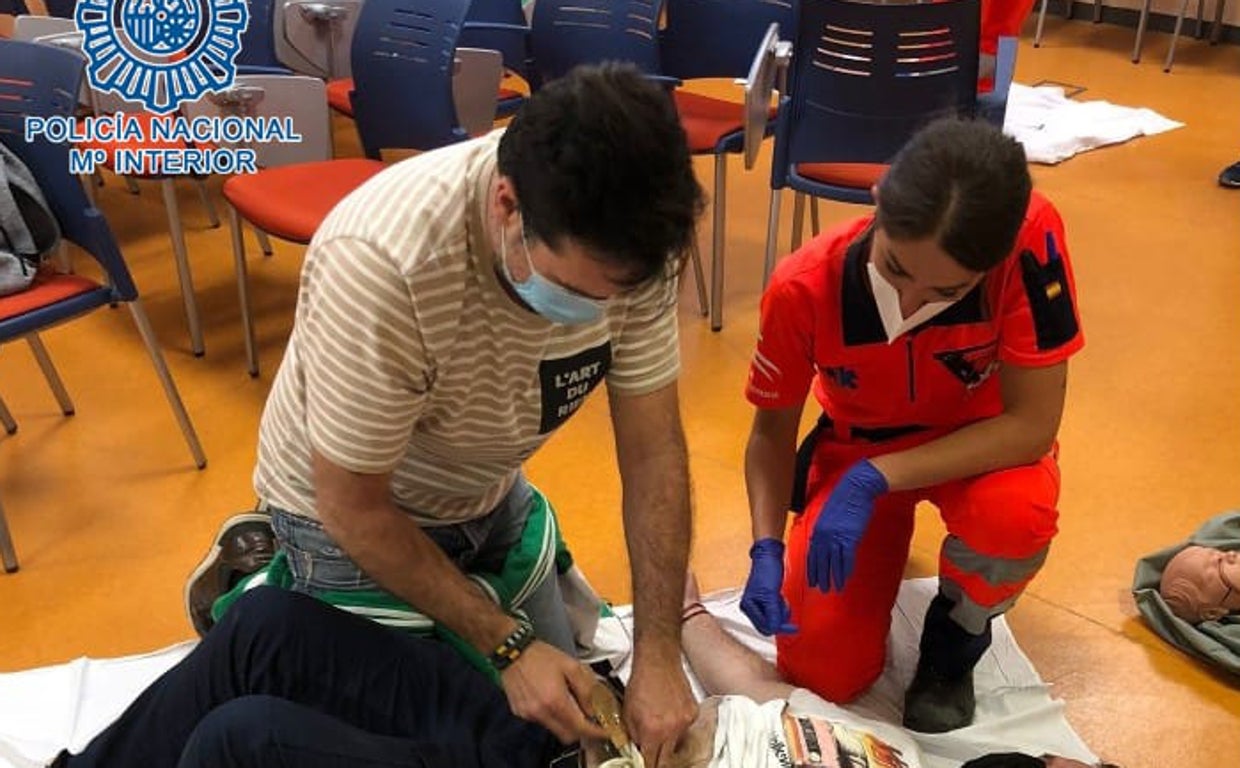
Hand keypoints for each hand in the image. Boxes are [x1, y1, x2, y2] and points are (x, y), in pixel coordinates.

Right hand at [499, 640, 608, 743]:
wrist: (512, 652)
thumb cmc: (542, 656)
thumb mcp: (571, 666)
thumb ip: (586, 689)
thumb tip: (594, 709)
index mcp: (556, 701)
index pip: (580, 728)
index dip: (595, 733)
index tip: (605, 731)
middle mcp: (541, 713)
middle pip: (567, 736)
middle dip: (580, 731)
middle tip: (588, 719)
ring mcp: (529, 715)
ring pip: (554, 730)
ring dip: (564, 722)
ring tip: (568, 703)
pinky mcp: (520, 713)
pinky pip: (541, 722)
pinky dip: (550, 716)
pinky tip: (550, 699)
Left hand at [623, 650, 696, 767]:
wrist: (658, 660)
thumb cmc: (641, 682)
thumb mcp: (627, 713)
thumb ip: (633, 736)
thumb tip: (636, 751)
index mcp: (652, 731)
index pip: (651, 762)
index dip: (647, 765)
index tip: (645, 764)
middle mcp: (671, 729)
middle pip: (667, 759)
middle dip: (658, 759)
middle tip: (651, 754)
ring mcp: (685, 722)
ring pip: (677, 745)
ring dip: (668, 743)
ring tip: (659, 728)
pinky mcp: (693, 714)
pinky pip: (685, 730)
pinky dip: (677, 728)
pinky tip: (669, 716)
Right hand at [740, 538, 797, 634]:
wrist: (770, 556)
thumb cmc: (766, 571)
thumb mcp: (771, 594)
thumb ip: (772, 613)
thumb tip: (774, 628)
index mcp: (747, 606)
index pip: (763, 627)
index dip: (778, 627)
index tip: (791, 627)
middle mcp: (750, 607)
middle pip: (768, 625)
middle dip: (779, 617)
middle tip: (783, 605)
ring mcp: (758, 604)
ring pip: (773, 618)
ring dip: (780, 611)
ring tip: (781, 598)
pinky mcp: (765, 600)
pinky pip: (775, 611)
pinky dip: (780, 606)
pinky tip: (780, 597)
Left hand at [807, 459, 887, 592]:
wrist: (856, 487)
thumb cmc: (844, 496)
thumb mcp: (829, 512)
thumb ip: (825, 526)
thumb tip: (823, 536)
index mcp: (818, 527)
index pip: (812, 552)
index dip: (811, 567)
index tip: (811, 578)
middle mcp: (824, 534)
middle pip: (820, 560)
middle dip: (819, 576)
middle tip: (819, 589)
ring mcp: (836, 537)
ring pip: (832, 563)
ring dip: (831, 577)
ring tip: (831, 589)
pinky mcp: (849, 537)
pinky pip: (845, 559)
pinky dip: (844, 571)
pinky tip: (843, 579)